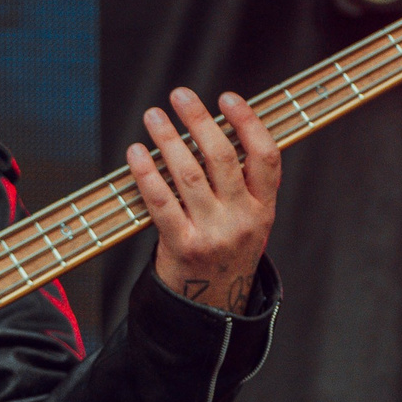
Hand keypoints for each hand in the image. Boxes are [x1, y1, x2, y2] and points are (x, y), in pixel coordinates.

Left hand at [124, 88, 279, 313]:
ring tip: (154, 117)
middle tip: (180, 95)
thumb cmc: (226, 250)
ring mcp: (213, 233)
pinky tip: (136, 153)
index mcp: (264, 208)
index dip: (248, 122)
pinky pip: (160, 201)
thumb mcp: (250, 220)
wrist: (212, 305)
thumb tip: (212, 127)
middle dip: (199, 120)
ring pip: (188, 174)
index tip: (227, 98)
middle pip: (222, 157)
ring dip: (168, 139)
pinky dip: (146, 173)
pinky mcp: (182, 246)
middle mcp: (242, 219)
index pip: (266, 156)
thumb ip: (241, 183)